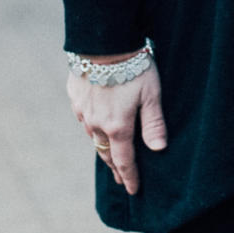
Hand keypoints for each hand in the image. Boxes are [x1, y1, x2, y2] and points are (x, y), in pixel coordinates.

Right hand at [66, 57, 166, 194]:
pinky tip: (95, 126)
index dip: (129, 177)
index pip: (124, 160)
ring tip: (110, 154)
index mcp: (117, 127)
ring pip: (93, 137)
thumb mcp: (151, 94)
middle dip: (115, 167)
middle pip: (106, 153)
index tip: (133, 190)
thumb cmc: (133, 67)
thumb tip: (158, 149)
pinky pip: (83, 119)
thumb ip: (154, 123)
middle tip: (121, 178)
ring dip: (102, 147)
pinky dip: (91, 127)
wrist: (103, 42)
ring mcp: (83, 111)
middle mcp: (96, 124)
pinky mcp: (74, 97)